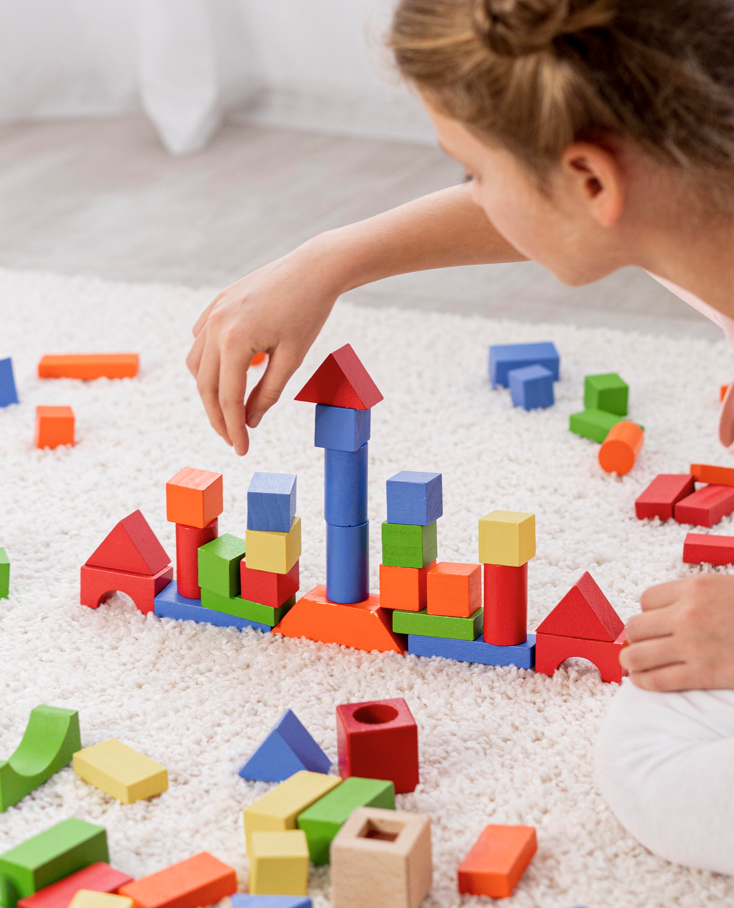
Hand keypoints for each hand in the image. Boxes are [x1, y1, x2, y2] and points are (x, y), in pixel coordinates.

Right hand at [186, 239, 340, 454]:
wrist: (313, 269)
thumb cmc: (308, 313)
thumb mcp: (292, 360)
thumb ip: (267, 394)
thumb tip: (248, 423)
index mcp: (235, 341)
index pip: (228, 397)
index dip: (233, 428)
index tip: (242, 450)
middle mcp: (215, 325)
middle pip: (206, 385)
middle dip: (217, 417)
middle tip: (233, 438)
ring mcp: (213, 312)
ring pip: (196, 364)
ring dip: (209, 390)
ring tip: (228, 409)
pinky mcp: (217, 303)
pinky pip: (200, 339)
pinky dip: (208, 361)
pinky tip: (225, 372)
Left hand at [621, 573, 733, 690]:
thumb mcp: (728, 588)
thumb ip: (699, 595)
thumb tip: (669, 610)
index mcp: (696, 587)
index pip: (647, 599)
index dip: (649, 612)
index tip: (657, 622)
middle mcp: (688, 613)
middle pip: (636, 625)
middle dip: (638, 636)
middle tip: (645, 643)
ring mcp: (693, 645)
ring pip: (637, 653)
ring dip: (632, 659)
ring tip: (634, 662)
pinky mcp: (703, 674)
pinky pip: (658, 679)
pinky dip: (644, 681)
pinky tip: (643, 680)